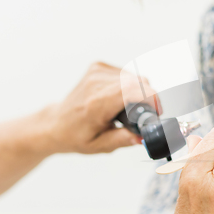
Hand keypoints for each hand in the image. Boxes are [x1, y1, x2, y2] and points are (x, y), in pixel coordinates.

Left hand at [43, 61, 158, 153]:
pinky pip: (127, 73)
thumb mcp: (99, 145)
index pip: (133, 90)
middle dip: (149, 98)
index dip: (152, 99)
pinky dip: (130, 85)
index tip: (156, 112)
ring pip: (135, 77)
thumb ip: (123, 140)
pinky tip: (121, 97)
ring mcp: (96, 72)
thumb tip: (143, 137)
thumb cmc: (75, 135)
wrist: (56, 123)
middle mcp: (96, 83)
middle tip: (144, 115)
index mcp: (96, 104)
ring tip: (128, 108)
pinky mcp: (98, 67)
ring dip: (140, 92)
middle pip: (138, 82)